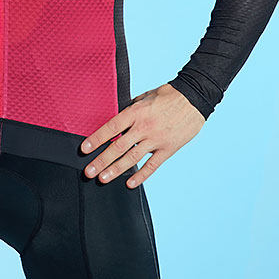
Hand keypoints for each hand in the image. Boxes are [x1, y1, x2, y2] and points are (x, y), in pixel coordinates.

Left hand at [80, 83, 204, 187]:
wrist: (194, 98)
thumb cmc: (167, 95)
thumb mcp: (144, 97)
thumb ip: (130, 110)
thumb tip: (116, 121)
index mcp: (136, 112)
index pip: (111, 128)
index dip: (97, 139)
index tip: (84, 149)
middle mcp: (144, 127)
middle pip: (118, 146)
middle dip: (101, 160)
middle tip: (88, 172)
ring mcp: (156, 139)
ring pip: (132, 158)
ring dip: (116, 170)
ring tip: (102, 179)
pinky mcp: (169, 148)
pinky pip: (152, 165)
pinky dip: (141, 175)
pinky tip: (129, 183)